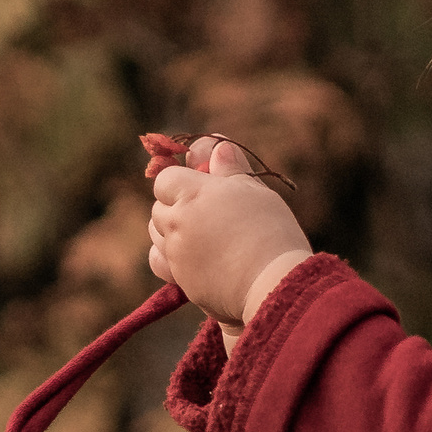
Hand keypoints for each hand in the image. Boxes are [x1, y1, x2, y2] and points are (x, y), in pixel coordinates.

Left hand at [147, 136, 312, 333]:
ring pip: (157, 235)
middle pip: (159, 208)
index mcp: (192, 194)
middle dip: (176, 206)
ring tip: (203, 235)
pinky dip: (169, 257)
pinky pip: (160, 263)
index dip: (181, 180)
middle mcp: (176, 224)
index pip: (166, 178)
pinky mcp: (180, 282)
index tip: (202, 185)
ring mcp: (175, 255)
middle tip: (207, 211)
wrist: (274, 284)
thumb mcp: (255, 192)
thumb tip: (218, 147)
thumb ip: (231, 169)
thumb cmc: (271, 232)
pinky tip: (191, 257)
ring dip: (171, 231)